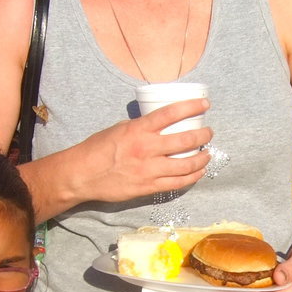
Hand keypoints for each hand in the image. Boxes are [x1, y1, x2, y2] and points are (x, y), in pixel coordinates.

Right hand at [72, 99, 211, 203]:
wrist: (82, 175)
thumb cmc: (97, 149)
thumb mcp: (119, 129)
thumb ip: (141, 127)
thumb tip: (160, 125)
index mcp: (138, 129)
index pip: (171, 114)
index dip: (192, 107)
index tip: (205, 104)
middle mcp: (146, 149)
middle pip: (185, 140)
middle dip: (203, 135)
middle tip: (208, 133)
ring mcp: (149, 170)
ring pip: (186, 165)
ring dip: (202, 158)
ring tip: (207, 154)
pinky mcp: (148, 187)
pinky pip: (177, 183)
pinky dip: (192, 177)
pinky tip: (198, 172)